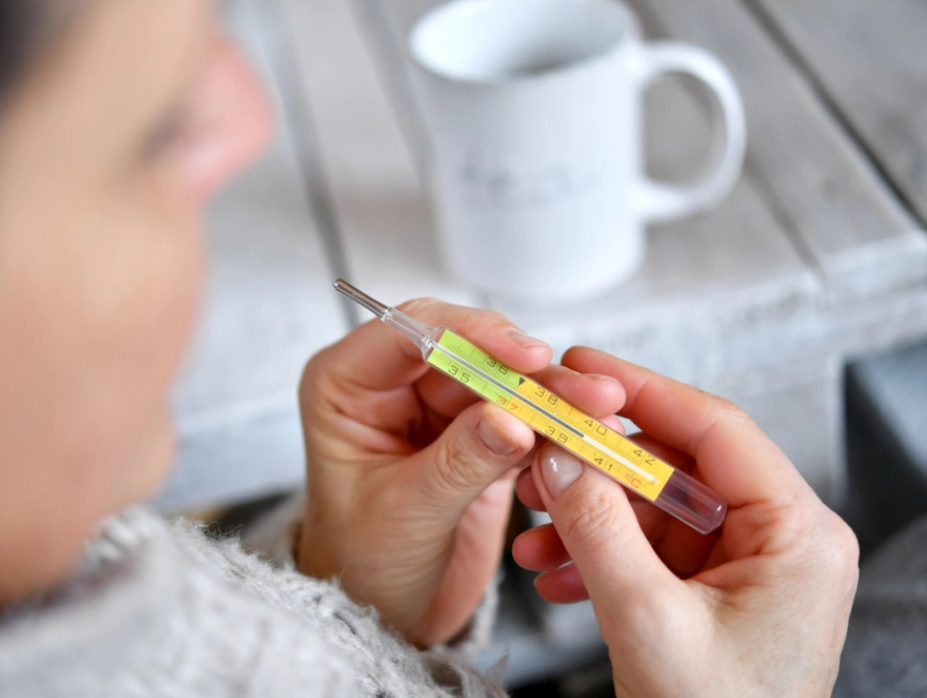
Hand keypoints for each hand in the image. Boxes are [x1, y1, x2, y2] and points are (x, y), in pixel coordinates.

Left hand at [297, 301, 625, 645]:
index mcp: (346, 386)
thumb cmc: (360, 564)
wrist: (379, 614)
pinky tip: (589, 434)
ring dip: (553, 394)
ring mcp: (438, 409)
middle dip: (528, 368)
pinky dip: (556, 427)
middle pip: (469, 350)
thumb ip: (458, 462)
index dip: (470, 334)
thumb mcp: (404, 513)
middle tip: (582, 390)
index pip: (410, 332)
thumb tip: (513, 420)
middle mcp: (394, 386)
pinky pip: (523, 416)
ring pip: (504, 380)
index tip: (524, 356)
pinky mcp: (478, 435)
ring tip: (600, 408)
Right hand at [513, 348, 858, 696]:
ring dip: (590, 515)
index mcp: (797, 534)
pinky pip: (652, 544)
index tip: (585, 368)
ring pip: (656, 505)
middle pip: (678, 464)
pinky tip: (558, 571)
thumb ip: (597, 529)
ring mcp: (747, 563)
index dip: (643, 391)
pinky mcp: (716, 587)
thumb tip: (558, 455)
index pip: (716, 429)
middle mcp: (780, 538)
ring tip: (536, 531)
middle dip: (600, 466)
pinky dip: (602, 551)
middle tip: (542, 454)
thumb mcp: (647, 621)